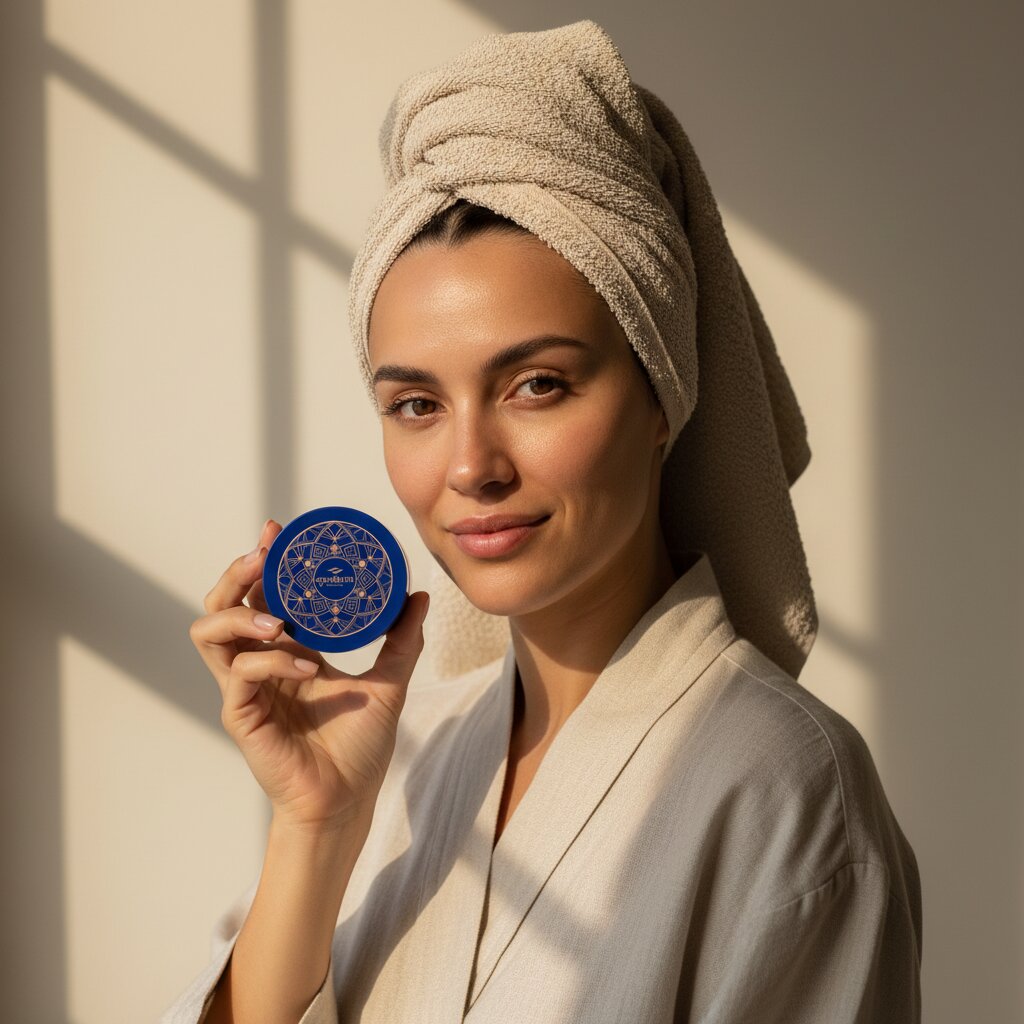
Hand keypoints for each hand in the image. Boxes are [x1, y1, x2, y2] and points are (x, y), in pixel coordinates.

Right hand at [189, 518, 429, 830]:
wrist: (348, 801)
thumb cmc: (359, 748)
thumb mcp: (389, 683)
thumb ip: (402, 640)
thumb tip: (419, 595)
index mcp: (287, 652)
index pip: (260, 596)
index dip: (261, 561)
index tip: (277, 530)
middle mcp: (259, 664)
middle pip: (221, 604)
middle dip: (237, 573)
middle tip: (263, 553)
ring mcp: (245, 689)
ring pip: (209, 632)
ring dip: (239, 614)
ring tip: (276, 617)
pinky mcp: (240, 715)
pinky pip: (242, 673)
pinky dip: (272, 660)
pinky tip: (307, 666)